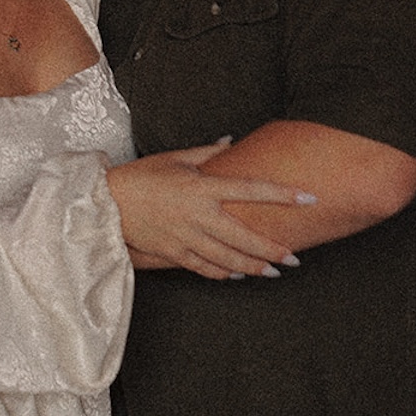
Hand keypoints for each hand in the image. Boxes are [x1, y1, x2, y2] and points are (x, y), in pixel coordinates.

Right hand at [106, 142, 316, 279]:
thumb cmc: (144, 175)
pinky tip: (241, 273)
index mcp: (202, 187)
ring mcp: (186, 238)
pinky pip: (206, 268)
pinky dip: (226, 273)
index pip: (251, 189)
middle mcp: (198, 215)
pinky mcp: (174, 254)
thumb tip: (233, 141)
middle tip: (295, 258)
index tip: (309, 199)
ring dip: (254, 267)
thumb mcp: (177, 157)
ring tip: (274, 271)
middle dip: (272, 250)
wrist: (106, 204)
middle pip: (244, 237)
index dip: (283, 194)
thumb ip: (209, 152)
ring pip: (228, 259)